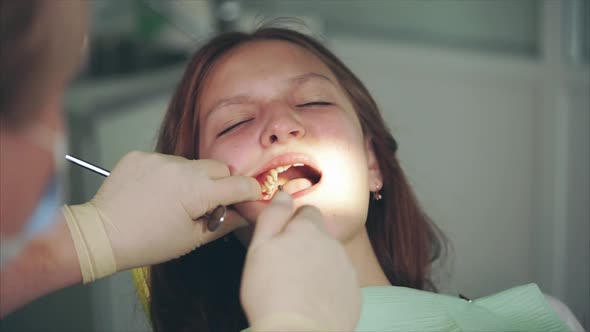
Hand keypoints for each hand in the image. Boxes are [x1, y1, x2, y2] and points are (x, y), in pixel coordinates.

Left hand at [63, 151, 259, 281]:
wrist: (101, 234)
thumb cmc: (146, 242)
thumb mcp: (191, 240)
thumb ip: (224, 224)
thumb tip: (243, 216)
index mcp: (198, 191)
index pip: (240, 184)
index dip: (249, 192)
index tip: (249, 198)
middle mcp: (182, 168)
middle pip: (219, 168)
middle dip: (221, 183)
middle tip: (208, 204)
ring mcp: (160, 159)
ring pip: (192, 164)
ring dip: (193, 178)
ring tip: (174, 200)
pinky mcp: (142, 155)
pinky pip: (166, 161)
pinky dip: (168, 174)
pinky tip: (156, 192)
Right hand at [240, 192, 360, 330]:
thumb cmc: (271, 293)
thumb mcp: (259, 248)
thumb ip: (273, 216)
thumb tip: (284, 195)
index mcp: (309, 230)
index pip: (307, 212)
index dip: (293, 224)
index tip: (283, 240)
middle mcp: (333, 244)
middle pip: (320, 236)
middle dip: (306, 246)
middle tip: (285, 268)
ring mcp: (347, 269)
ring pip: (331, 259)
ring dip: (318, 266)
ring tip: (298, 288)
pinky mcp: (354, 293)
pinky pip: (341, 282)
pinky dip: (329, 288)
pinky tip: (313, 301)